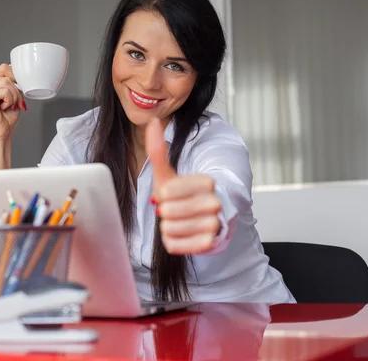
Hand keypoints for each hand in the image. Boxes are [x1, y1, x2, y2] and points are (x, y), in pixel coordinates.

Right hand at [0, 63, 25, 141]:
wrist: (2, 133)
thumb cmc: (6, 118)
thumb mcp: (14, 96)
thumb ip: (14, 84)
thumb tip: (20, 74)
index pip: (4, 68)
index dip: (15, 78)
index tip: (17, 92)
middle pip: (6, 74)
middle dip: (16, 90)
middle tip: (14, 103)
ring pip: (7, 83)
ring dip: (14, 97)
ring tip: (8, 106)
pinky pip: (4, 92)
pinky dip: (9, 101)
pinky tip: (3, 108)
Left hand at [146, 118, 221, 253]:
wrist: (204, 217)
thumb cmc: (184, 194)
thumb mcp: (169, 172)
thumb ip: (159, 149)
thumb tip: (152, 122)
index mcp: (207, 182)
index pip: (169, 191)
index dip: (164, 194)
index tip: (171, 193)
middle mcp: (215, 203)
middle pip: (168, 212)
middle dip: (165, 211)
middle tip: (174, 208)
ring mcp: (214, 226)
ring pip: (171, 229)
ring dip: (168, 226)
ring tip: (178, 220)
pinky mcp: (209, 244)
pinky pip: (175, 245)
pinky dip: (172, 241)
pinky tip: (181, 233)